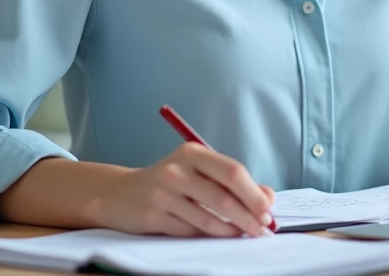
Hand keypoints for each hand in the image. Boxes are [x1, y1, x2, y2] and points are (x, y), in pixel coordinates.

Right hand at [88, 142, 275, 237]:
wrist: (120, 194)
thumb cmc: (170, 183)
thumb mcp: (198, 172)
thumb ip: (232, 182)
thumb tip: (267, 197)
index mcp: (192, 152)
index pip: (232, 171)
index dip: (253, 193)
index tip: (268, 209)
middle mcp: (176, 170)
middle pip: (223, 196)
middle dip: (248, 216)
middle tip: (262, 228)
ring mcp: (163, 193)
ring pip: (208, 219)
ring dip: (231, 230)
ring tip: (244, 234)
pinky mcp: (153, 216)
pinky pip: (190, 231)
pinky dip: (209, 236)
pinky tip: (218, 235)